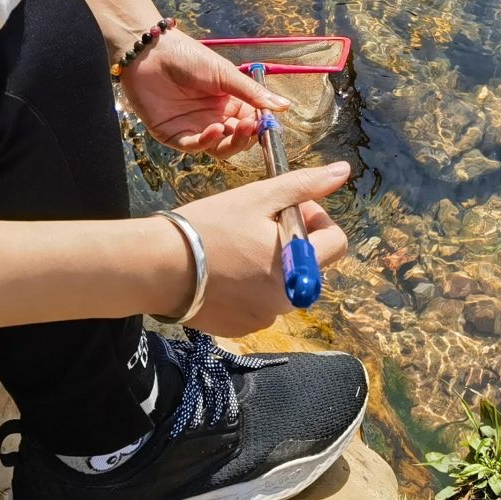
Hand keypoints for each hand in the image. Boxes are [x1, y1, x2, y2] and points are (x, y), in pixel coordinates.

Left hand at [122, 29, 286, 156]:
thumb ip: (253, 93)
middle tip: (252, 128)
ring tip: (235, 129)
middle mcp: (214, 118)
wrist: (151, 52)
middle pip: (236, 140)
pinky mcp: (172, 134)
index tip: (269, 124)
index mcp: (229, 103)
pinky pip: (193, 146)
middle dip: (246, 137)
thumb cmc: (189, 57)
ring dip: (230, 143)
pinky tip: (214, 129)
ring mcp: (194, 127)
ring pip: (218, 148)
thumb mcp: (226, 74)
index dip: (260, 126)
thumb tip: (284, 107)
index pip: (250, 123)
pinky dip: (206, 141)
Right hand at [169, 163, 352, 335]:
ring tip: (238, 246)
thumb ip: (305, 185)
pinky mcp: (241, 328)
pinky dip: (251, 287)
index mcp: (299, 267)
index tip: (289, 209)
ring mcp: (264, 318)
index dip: (317, 220)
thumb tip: (343, 171)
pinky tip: (224, 270)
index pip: (336, 242)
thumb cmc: (210, 226)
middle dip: (294, 240)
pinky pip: (260, 304)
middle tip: (259, 224)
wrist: (157, 267)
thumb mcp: (259, 197)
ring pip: (285, 284)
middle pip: (311, 264)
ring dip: (273, 264)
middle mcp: (288, 300)